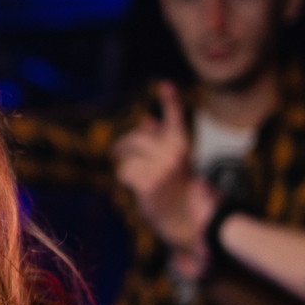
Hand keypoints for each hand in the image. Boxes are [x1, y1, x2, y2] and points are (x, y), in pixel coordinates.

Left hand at [113, 82, 219, 261]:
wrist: (187, 219)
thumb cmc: (178, 188)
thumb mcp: (173, 161)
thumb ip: (160, 139)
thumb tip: (146, 119)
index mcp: (181, 145)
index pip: (175, 118)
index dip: (170, 100)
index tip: (164, 84)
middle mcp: (174, 154)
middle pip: (136, 138)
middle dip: (123, 145)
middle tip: (116, 152)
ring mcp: (162, 169)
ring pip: (128, 156)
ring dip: (124, 164)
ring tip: (129, 172)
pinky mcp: (149, 185)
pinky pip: (124, 172)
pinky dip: (124, 178)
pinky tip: (133, 186)